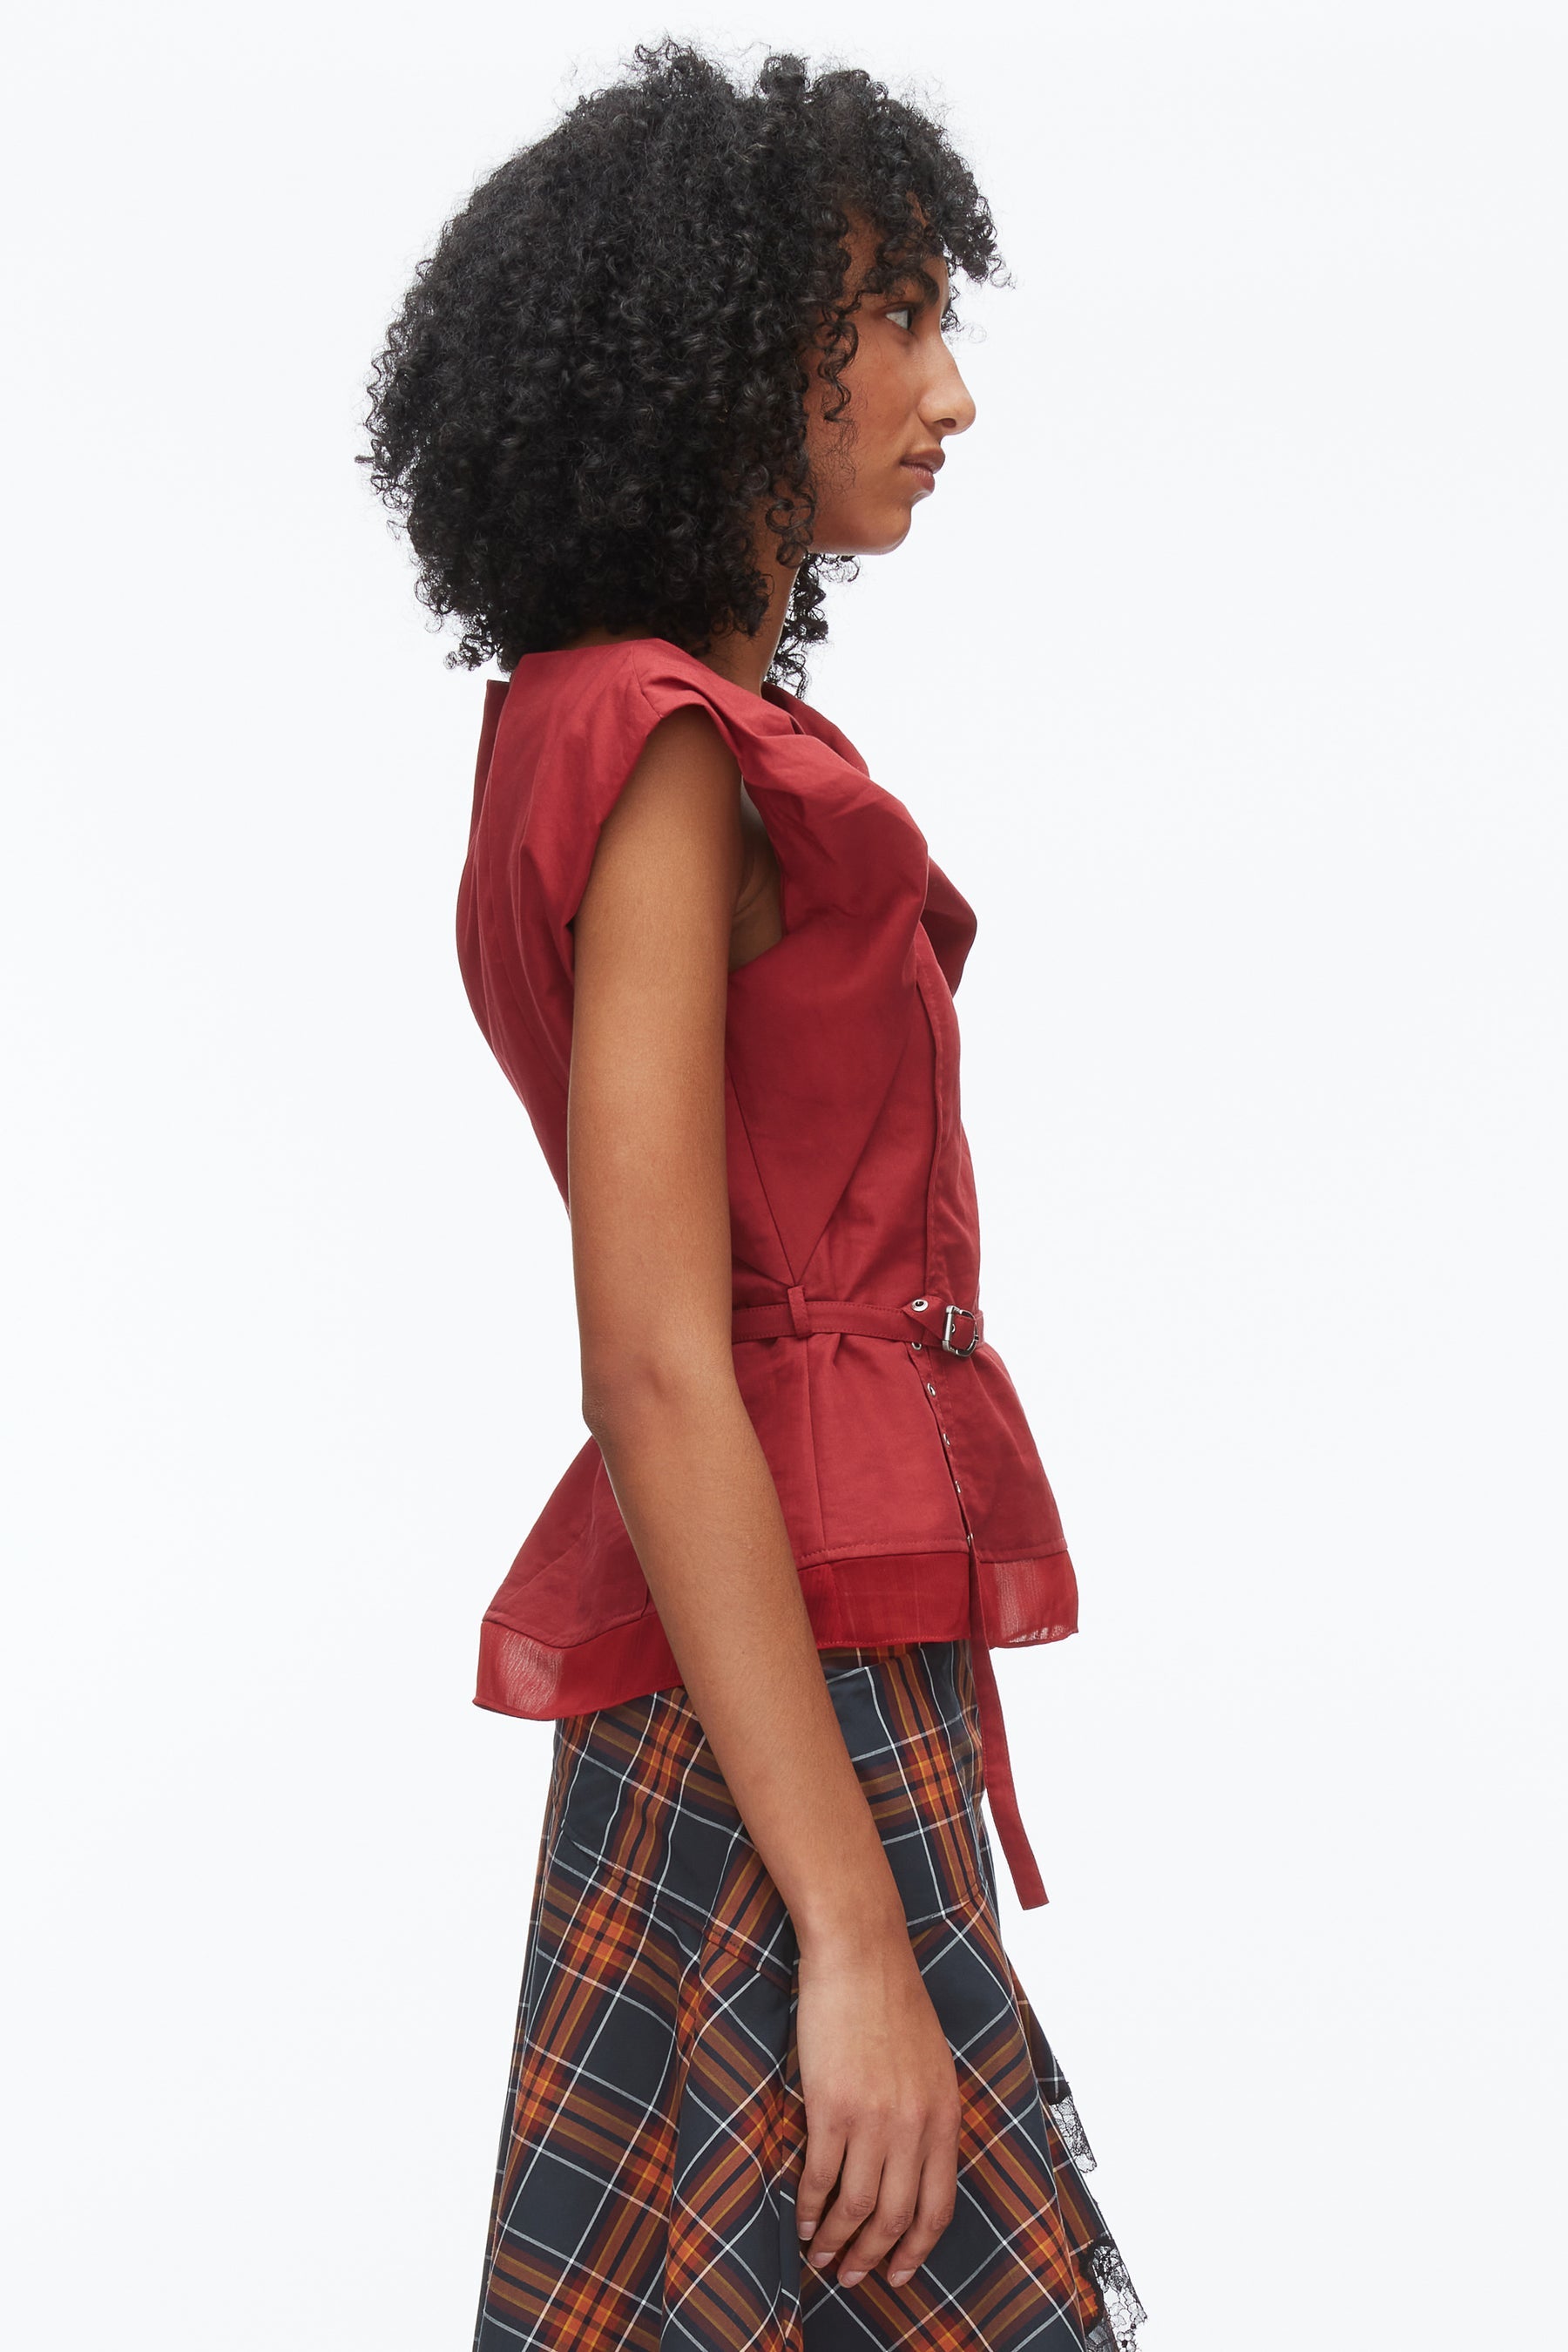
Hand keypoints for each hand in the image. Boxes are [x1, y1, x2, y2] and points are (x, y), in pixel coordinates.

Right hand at [793, 1916, 960, 2291]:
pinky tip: (801, 2220)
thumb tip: (913, 2167)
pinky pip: (821, 2177)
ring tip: (821, 2257)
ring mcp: (873, 2119)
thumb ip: (927, 2115)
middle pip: (897, 2218)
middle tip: (853, 2277)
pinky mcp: (831, 2107)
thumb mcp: (932, 2064)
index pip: (938, 2206)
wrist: (861, 1953)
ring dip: (837, 2242)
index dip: (918, 2249)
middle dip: (874, 2258)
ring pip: (857, 2208)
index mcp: (945, 2116)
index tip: (900, 2273)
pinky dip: (810, 2208)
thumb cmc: (893, 2000)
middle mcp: (915, 2126)